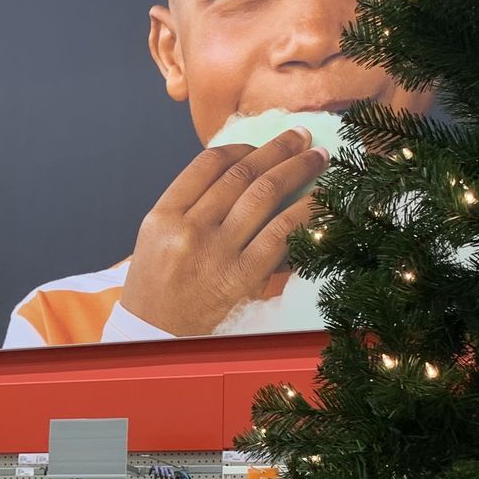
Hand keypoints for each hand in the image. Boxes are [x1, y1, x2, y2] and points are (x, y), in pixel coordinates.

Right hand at [119, 128, 328, 336]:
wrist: (156, 342)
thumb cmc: (158, 292)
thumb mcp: (157, 242)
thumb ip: (190, 209)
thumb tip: (241, 176)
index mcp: (163, 216)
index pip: (207, 164)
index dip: (242, 147)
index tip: (262, 144)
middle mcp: (189, 229)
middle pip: (240, 173)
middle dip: (278, 149)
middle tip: (302, 136)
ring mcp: (216, 253)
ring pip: (263, 194)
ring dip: (297, 168)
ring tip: (319, 157)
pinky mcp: (242, 278)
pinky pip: (281, 234)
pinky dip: (305, 211)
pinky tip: (322, 200)